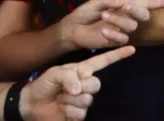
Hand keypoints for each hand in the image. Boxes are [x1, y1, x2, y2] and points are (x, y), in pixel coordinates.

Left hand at [20, 45, 135, 120]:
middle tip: (65, 89)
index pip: (103, 61)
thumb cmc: (44, 84)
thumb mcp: (54, 73)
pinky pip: (81, 114)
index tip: (132, 48)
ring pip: (87, 100)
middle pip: (96, 84)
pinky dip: (68, 112)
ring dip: (69, 101)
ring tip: (60, 99)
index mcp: (83, 70)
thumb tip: (80, 90)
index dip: (117, 55)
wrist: (32, 104)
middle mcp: (86, 83)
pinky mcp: (79, 115)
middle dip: (80, 86)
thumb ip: (69, 76)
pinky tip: (61, 109)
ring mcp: (84, 100)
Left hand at [58, 0, 163, 51]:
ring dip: (119, 19)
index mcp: (125, 6)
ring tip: (104, 16)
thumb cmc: (87, 13)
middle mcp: (127, 17)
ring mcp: (123, 30)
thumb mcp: (101, 1)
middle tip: (124, 6)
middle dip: (136, 10)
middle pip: (143, 14)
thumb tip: (127, 2)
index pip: (145, 3)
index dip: (159, 3)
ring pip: (132, 25)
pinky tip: (103, 30)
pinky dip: (113, 32)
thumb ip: (115, 1)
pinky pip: (122, 37)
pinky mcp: (116, 41)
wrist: (74, 28)